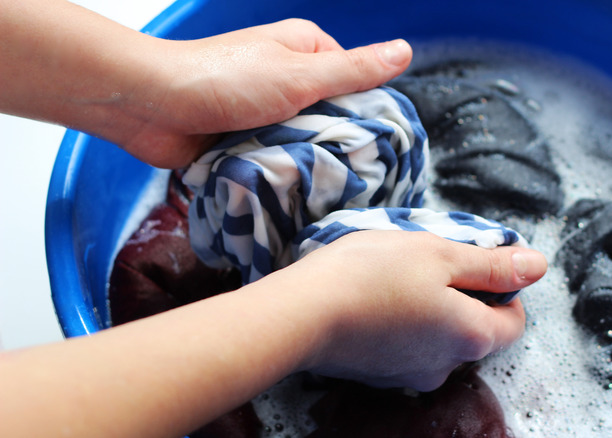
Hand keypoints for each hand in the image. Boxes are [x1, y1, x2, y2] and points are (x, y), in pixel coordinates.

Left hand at [117, 19, 412, 167]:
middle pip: (329, 115)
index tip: (377, 145)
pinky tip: (291, 190)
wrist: (151, 106)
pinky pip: (274, 157)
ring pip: (302, 140)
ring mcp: (262, 109)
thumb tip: (405, 51)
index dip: (367, 112)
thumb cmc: (224, 80)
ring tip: (321, 187)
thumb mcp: (300, 75)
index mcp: (304, 49)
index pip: (355, 83)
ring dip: (305, 160)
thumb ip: (353, 70)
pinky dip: (279, 171)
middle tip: (349, 173)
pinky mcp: (242, 137)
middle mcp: (285, 76)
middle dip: (334, 142)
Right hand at [284, 230, 546, 390]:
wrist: (302, 313)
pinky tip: (374, 297)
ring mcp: (409, 375)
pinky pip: (406, 345)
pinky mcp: (378, 374)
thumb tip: (538, 266)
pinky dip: (401, 321)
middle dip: (462, 294)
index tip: (473, 262)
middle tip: (430, 261)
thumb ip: (492, 265)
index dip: (503, 288)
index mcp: (471, 338)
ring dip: (430, 306)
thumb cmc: (374, 274)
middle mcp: (446, 367)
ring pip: (438, 337)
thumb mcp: (441, 255)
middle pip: (474, 329)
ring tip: (396, 276)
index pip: (514, 321)